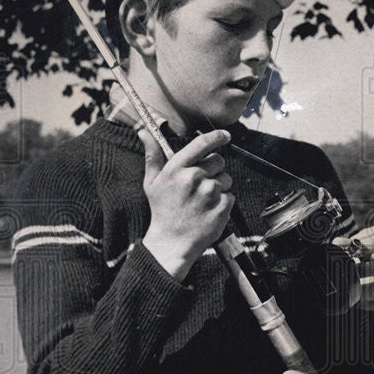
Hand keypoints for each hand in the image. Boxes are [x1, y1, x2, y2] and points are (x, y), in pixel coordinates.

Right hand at [138, 128, 233, 280]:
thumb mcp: (152, 182)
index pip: (202, 144)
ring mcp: (209, 193)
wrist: (172, 242)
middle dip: (214, 169)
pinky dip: (223, 202)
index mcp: (177, 169)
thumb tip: (143, 131)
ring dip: (219, 187)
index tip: (225, 135)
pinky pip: (230, 196)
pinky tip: (209, 210)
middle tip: (201, 184)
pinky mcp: (222, 207)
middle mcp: (194, 178)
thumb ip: (153, 155)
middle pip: (219, 161)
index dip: (216, 137)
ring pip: (226, 179)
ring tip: (203, 200)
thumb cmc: (163, 210)